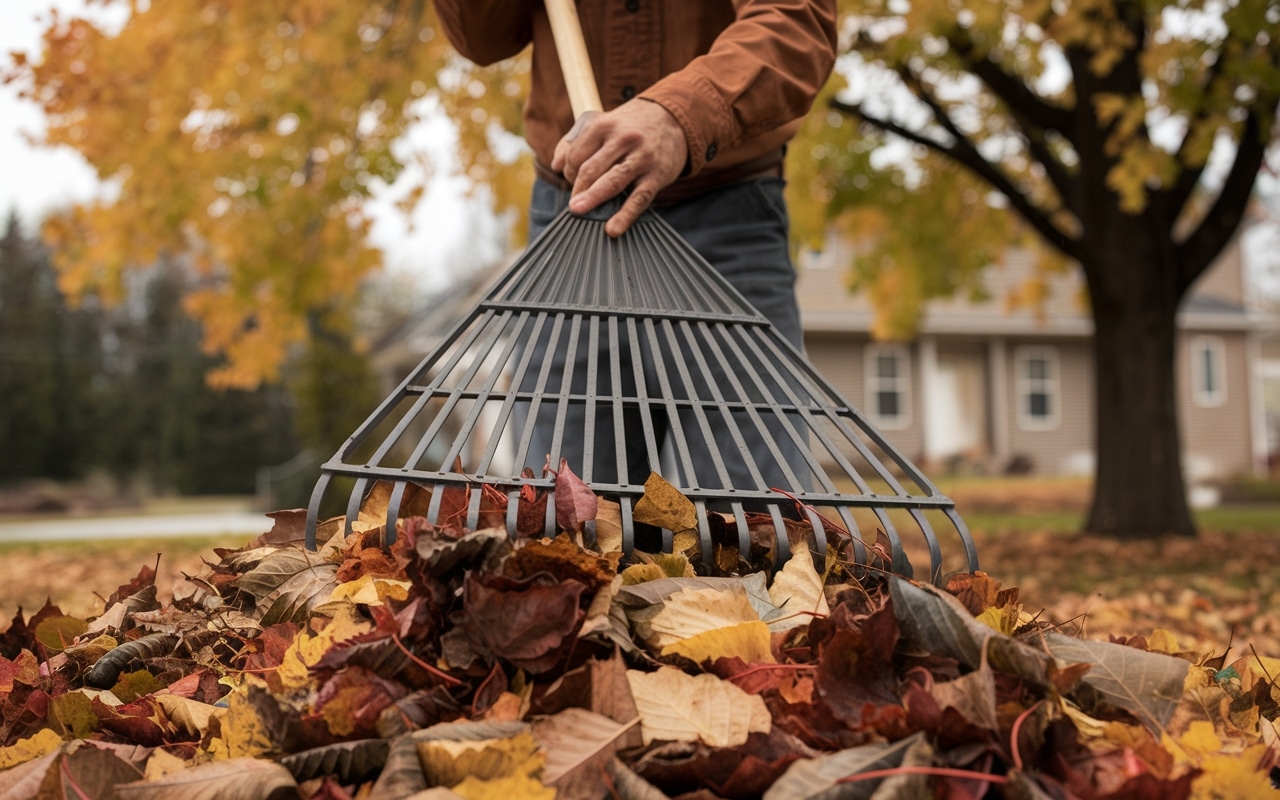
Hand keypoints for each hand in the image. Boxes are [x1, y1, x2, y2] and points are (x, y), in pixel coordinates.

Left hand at [550, 99, 688, 236]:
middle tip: (573, 206)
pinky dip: (625, 215)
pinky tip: (612, 229)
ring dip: (592, 198)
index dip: (568, 172)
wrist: (673, 120)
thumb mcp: (600, 123)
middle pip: (590, 169)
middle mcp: (623, 139)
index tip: (573, 181)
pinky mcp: (657, 175)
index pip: (575, 155)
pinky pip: (638, 199)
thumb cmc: (629, 127)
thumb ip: (573, 141)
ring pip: (612, 181)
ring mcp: (641, 157)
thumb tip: (555, 165)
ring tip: (577, 211)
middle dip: (577, 189)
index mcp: (604, 125)